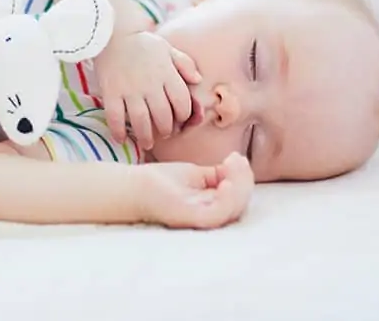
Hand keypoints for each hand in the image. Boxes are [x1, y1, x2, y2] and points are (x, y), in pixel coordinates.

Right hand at [94, 31, 200, 148]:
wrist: (112, 34)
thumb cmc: (142, 44)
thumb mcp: (168, 49)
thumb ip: (185, 64)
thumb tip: (198, 80)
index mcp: (166, 73)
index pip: (182, 102)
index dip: (184, 115)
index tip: (181, 120)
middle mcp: (150, 83)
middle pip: (163, 115)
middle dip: (166, 130)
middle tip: (165, 134)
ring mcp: (129, 89)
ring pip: (141, 120)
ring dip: (145, 136)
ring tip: (147, 143)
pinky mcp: (111, 92)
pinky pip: (115, 116)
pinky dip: (118, 131)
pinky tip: (121, 138)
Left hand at [135, 153, 253, 228]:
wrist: (133, 186)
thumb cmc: (161, 182)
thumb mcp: (195, 174)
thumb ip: (216, 174)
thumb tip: (237, 164)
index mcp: (211, 208)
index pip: (239, 198)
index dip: (244, 178)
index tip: (237, 157)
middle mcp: (209, 218)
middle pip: (240, 205)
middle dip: (244, 179)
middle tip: (236, 159)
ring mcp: (200, 220)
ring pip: (234, 209)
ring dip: (239, 185)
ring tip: (233, 165)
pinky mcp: (190, 219)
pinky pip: (218, 213)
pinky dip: (228, 197)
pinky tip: (224, 180)